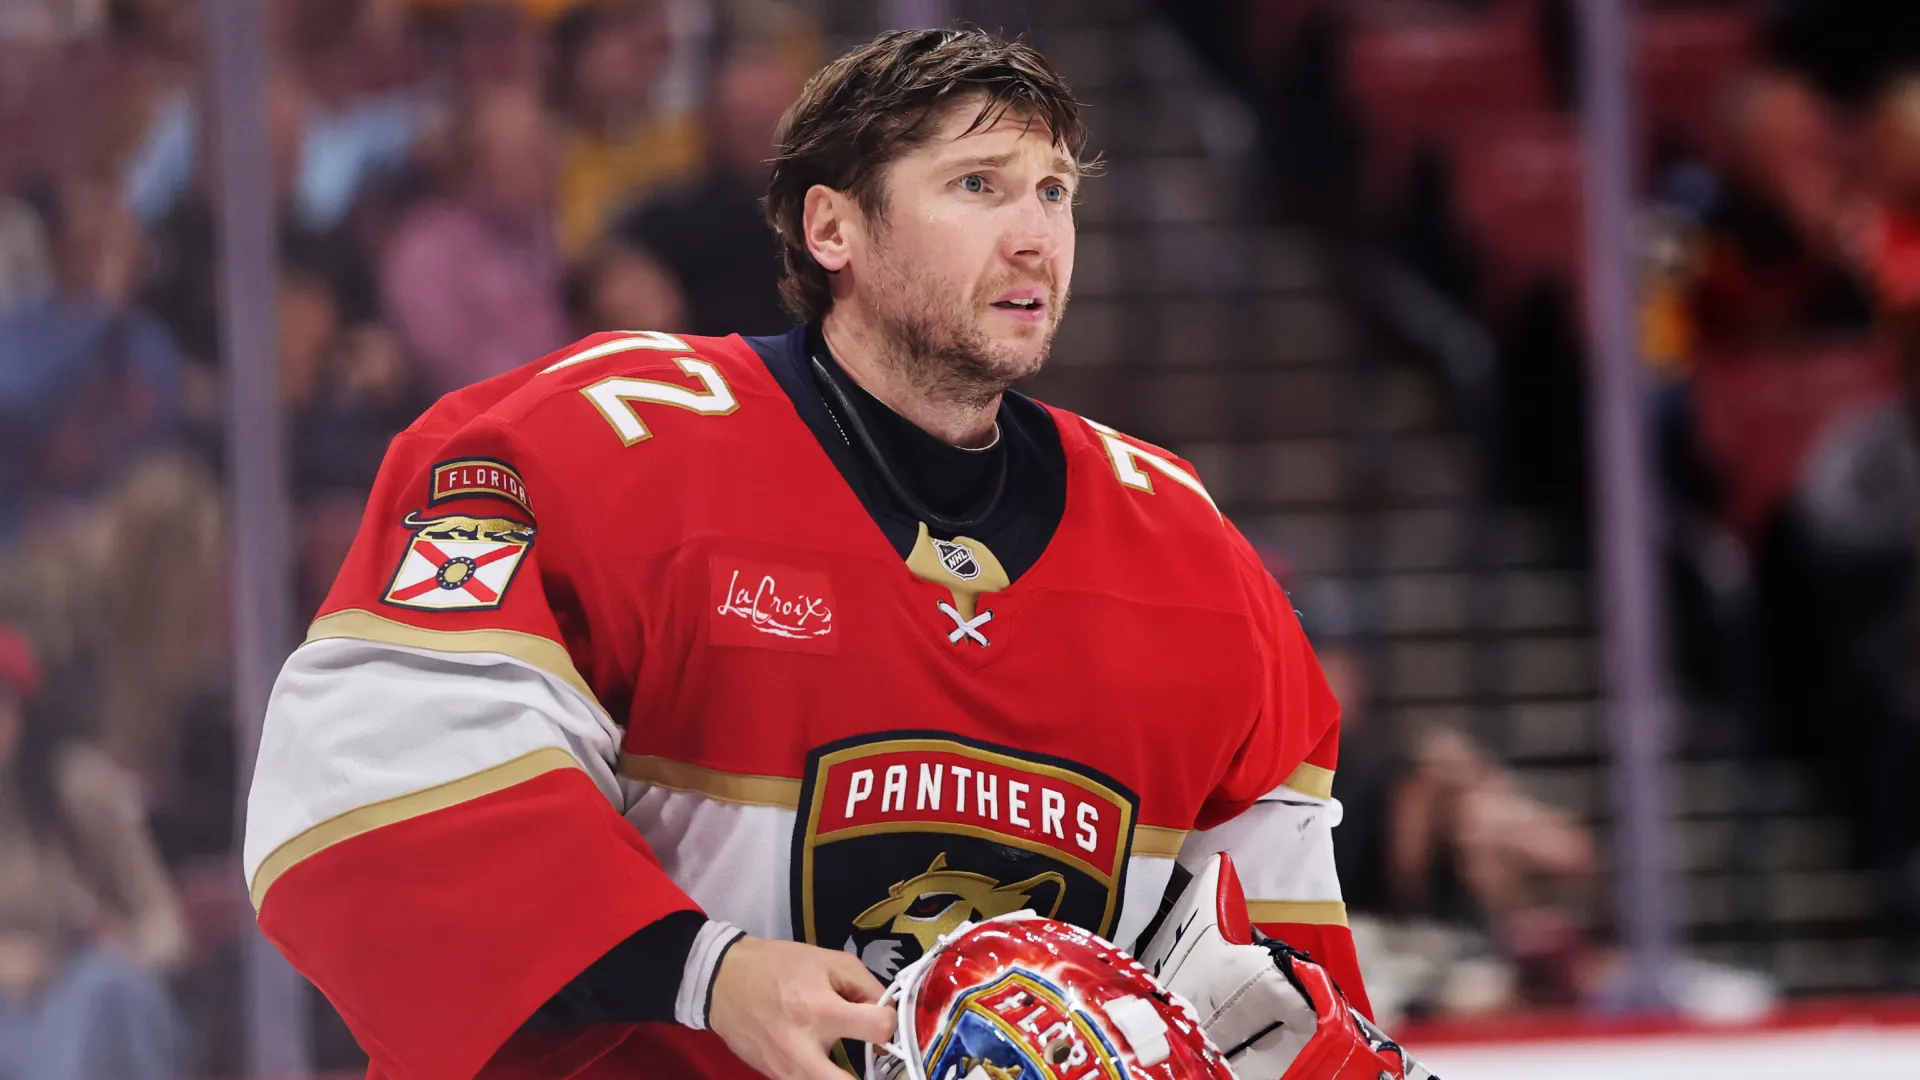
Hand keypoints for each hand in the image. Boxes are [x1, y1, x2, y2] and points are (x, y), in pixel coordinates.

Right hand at [708, 935, 896, 1079]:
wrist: (723, 981)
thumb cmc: (778, 966)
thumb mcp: (829, 960)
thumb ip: (866, 985)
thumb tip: (886, 1014)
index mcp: (819, 1009)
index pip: (878, 1029)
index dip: (888, 1022)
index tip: (879, 1018)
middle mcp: (803, 1047)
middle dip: (870, 1072)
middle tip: (869, 1054)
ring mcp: (786, 1069)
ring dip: (842, 1075)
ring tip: (842, 1054)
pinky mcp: (775, 1077)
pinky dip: (820, 1073)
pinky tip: (818, 1054)